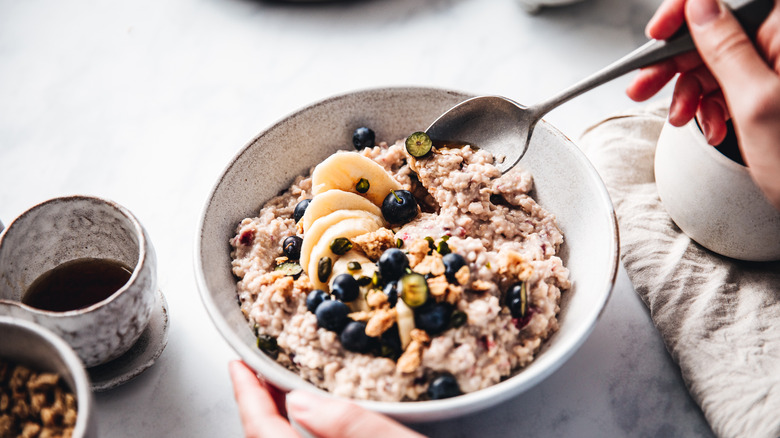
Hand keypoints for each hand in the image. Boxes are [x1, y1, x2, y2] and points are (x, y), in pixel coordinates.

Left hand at [228, 360, 424, 437]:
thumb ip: (350, 426)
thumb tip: (300, 402)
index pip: (263, 433)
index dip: (247, 397)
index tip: (239, 365)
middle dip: (258, 406)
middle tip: (257, 371)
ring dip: (277, 423)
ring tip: (281, 391)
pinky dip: (298, 437)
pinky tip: (313, 425)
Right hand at [626, 0, 779, 209]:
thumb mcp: (756, 102)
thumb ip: (726, 48)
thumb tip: (699, 6)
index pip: (724, 1)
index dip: (686, 10)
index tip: (657, 32)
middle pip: (715, 32)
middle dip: (675, 62)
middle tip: (643, 85)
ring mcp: (777, 69)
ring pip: (715, 62)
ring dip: (689, 91)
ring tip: (681, 118)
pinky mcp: (771, 91)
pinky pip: (727, 86)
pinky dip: (709, 106)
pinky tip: (710, 125)